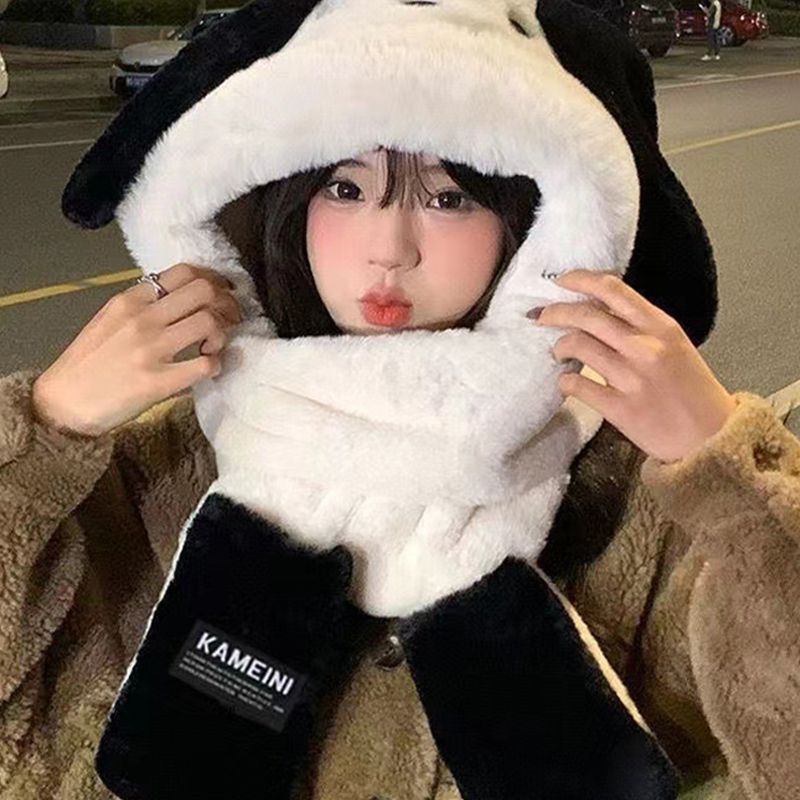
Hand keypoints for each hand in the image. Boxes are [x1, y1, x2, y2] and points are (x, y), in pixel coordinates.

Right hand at [32, 263, 241, 438]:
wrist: (65, 403)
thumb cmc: (88, 363)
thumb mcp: (109, 320)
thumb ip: (142, 306)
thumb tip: (181, 299)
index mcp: (130, 300)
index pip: (183, 272)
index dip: (211, 280)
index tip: (219, 293)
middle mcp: (142, 319)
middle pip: (203, 291)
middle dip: (225, 302)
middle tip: (228, 318)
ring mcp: (151, 349)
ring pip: (208, 322)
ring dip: (222, 334)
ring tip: (212, 346)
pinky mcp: (159, 382)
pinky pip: (205, 365)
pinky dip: (215, 365)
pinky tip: (207, 368)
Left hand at [532, 269, 736, 463]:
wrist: (713, 439)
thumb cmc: (694, 393)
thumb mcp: (675, 346)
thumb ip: (640, 327)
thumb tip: (598, 309)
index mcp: (661, 327)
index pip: (613, 289)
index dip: (580, 279)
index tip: (562, 279)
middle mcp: (645, 347)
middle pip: (587, 316)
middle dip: (555, 312)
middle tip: (542, 316)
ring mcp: (632, 378)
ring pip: (578, 346)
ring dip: (560, 347)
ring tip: (559, 353)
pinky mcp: (620, 408)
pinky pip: (577, 385)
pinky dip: (565, 381)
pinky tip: (567, 383)